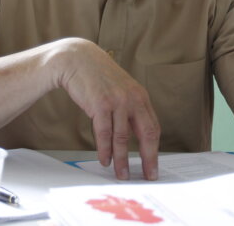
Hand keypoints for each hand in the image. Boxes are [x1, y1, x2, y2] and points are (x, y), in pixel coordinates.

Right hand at [54, 39, 160, 180]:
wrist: (79, 59)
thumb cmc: (99, 77)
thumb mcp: (121, 90)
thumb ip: (130, 110)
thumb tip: (135, 137)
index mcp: (141, 96)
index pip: (153, 128)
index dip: (155, 149)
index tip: (153, 165)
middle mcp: (132, 98)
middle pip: (146, 134)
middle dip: (148, 158)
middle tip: (147, 175)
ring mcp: (117, 101)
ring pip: (123, 137)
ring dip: (122, 159)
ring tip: (121, 174)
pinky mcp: (100, 104)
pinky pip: (104, 132)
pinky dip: (104, 149)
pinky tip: (105, 160)